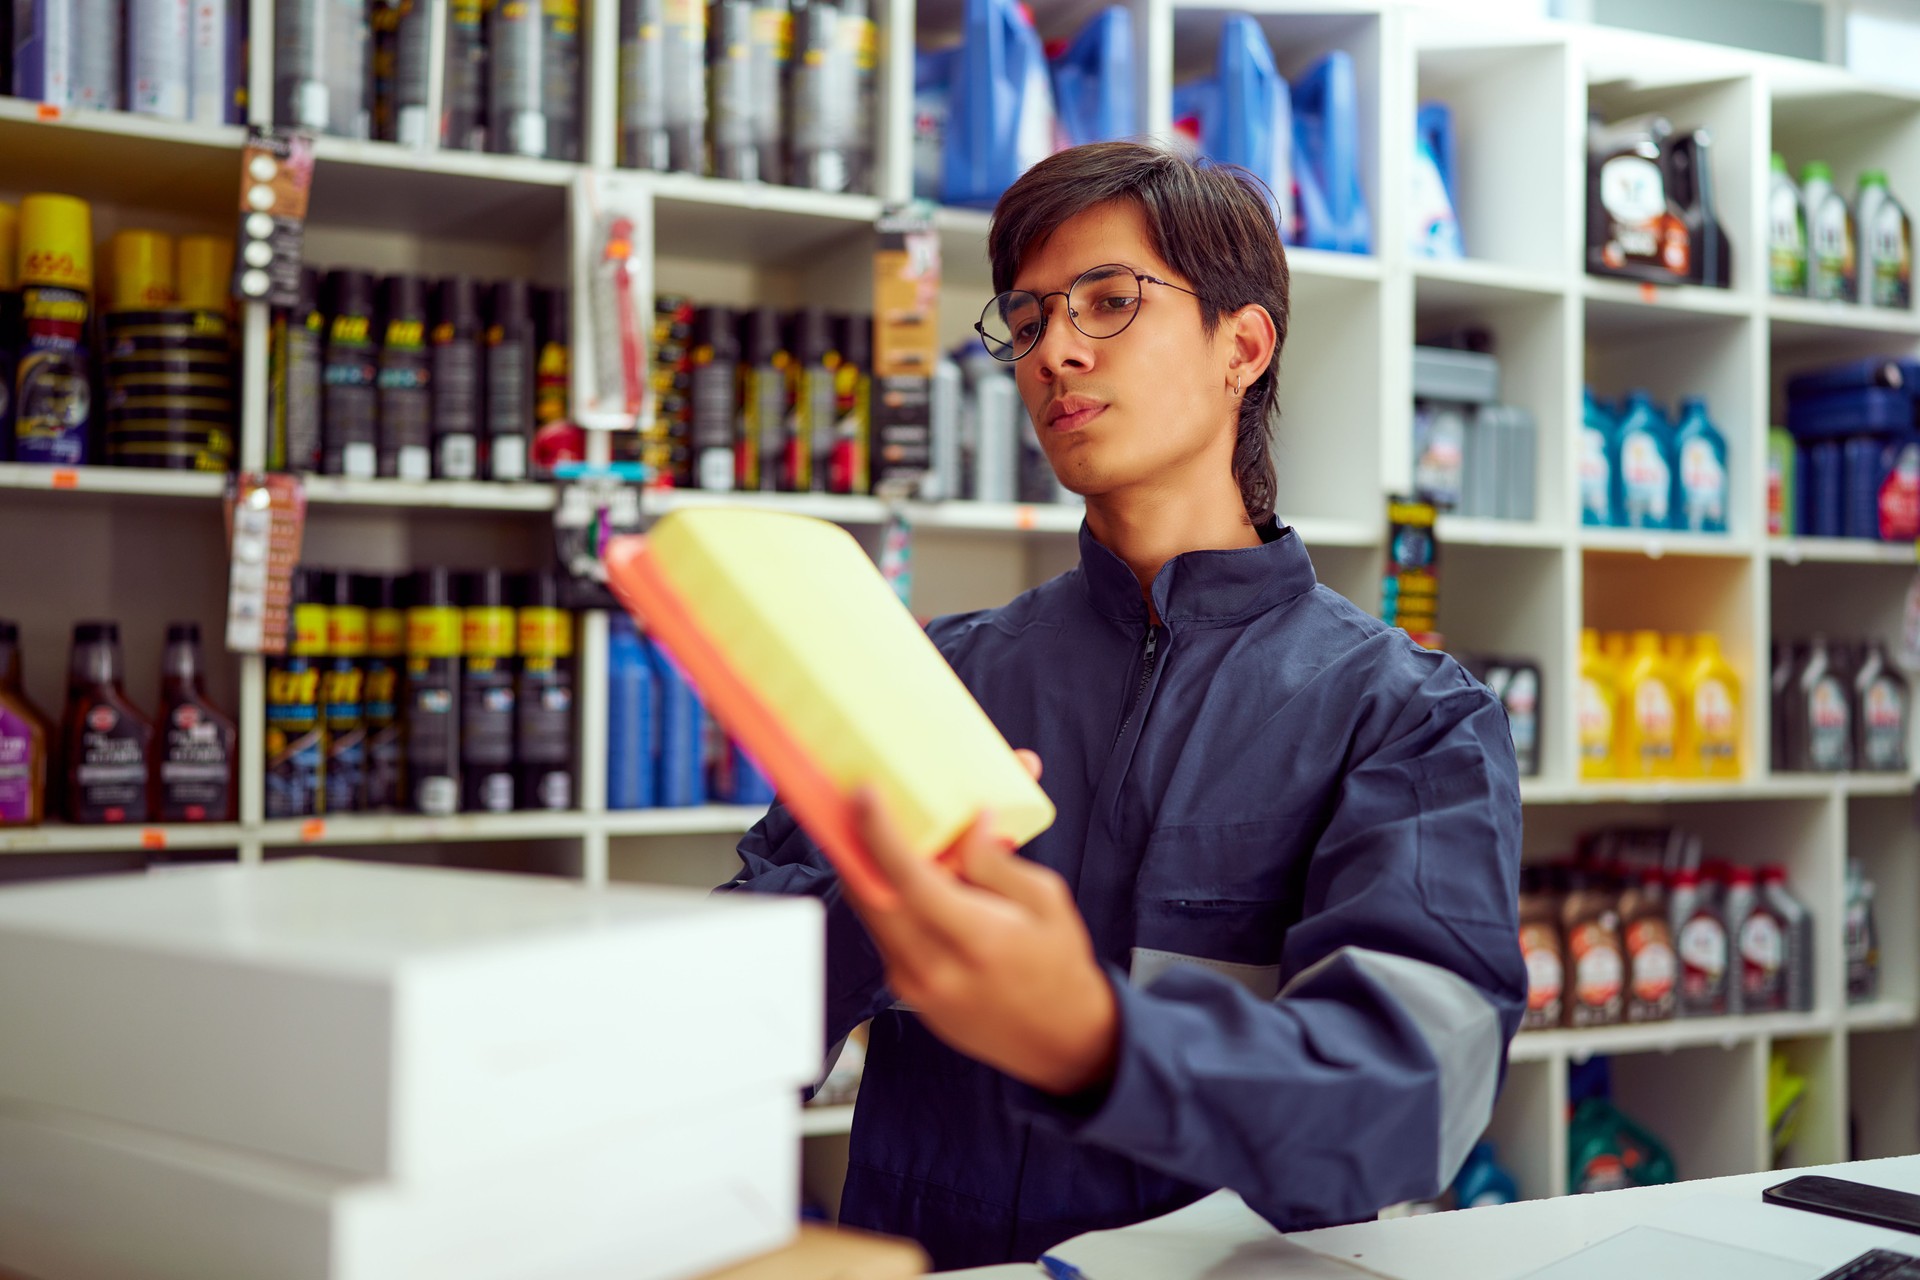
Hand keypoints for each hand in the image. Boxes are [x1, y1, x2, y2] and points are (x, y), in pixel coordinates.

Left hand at [840, 751, 1119, 1096]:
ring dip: (870, 868)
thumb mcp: (1046, 901)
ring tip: (884, 833)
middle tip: (858, 803)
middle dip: (856, 842)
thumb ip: (998, 862)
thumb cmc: (1058, 965)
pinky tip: (908, 876)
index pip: (911, 880)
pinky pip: (884, 932)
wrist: (1059, 1040)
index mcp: (976, 939)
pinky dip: (888, 898)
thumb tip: (968, 824)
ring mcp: (914, 985)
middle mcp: (934, 967)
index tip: (865, 794)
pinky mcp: (907, 991)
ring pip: (871, 913)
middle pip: (870, 894)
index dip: (880, 834)